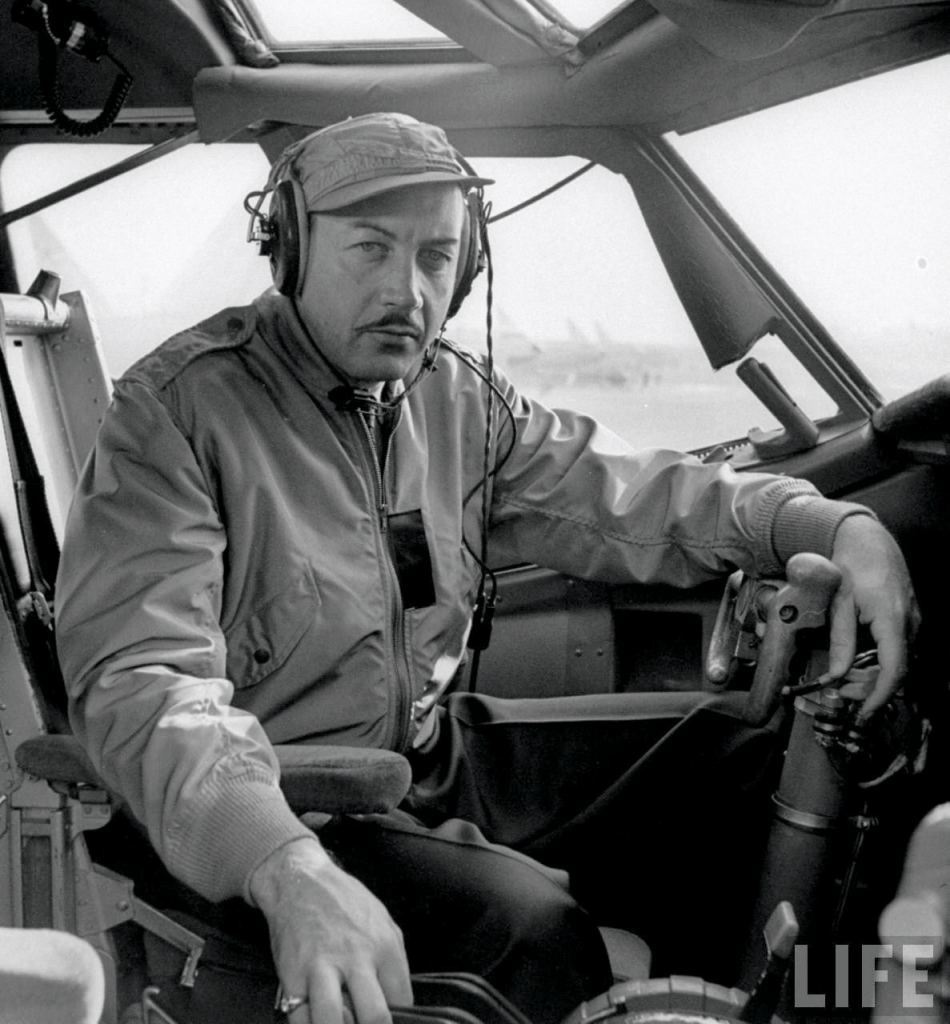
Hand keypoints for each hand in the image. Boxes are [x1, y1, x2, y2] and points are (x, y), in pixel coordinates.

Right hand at [249, 837, 411, 1023]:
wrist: (301, 880)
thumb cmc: (343, 901)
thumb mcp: (382, 922)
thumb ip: (393, 962)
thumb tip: (399, 1003)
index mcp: (384, 946)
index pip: (403, 1001)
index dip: (398, 1021)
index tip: (389, 1022)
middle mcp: (356, 958)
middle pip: (375, 1017)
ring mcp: (322, 968)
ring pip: (334, 1022)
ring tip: (339, 1023)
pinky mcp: (292, 975)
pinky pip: (300, 1018)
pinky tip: (314, 1018)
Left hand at [827, 515, 919, 716]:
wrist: (869, 542)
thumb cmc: (851, 567)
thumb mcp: (839, 603)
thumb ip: (840, 640)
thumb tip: (836, 674)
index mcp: (892, 620)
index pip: (894, 669)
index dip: (880, 695)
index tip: (864, 711)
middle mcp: (910, 624)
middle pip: (897, 671)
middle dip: (871, 689)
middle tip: (842, 693)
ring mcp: (913, 622)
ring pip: (899, 662)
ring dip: (875, 676)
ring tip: (846, 679)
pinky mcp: (909, 620)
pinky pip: (898, 650)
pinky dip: (880, 663)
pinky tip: (859, 663)